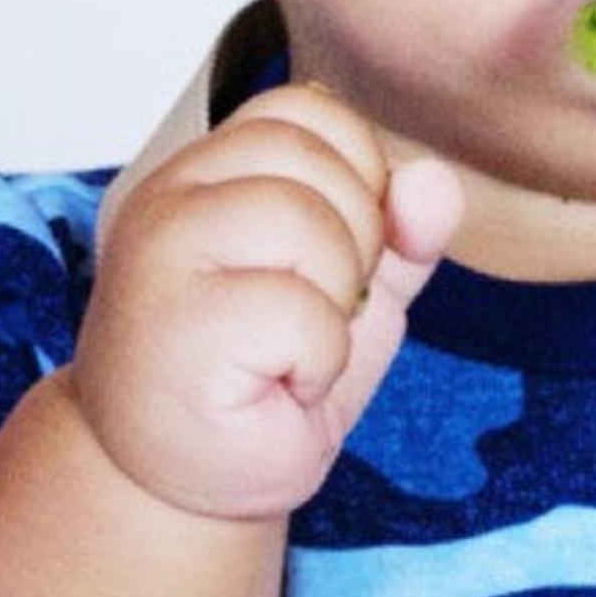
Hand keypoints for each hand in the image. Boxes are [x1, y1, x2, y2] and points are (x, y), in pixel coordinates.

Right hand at [68, 84, 460, 521]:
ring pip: (307, 222)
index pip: (310, 108)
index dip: (357, 178)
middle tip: (305, 318)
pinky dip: (317, 361)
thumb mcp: (352, 292)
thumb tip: (434, 180)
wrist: (181, 488)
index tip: (331, 257)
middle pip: (316, 156)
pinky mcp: (173, 322)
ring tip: (290, 350)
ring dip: (335, 306)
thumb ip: (399, 231)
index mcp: (210, 170)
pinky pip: (300, 311)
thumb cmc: (258, 383)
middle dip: (355, 246)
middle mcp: (172, 194)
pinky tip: (274, 387)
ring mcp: (161, 253)